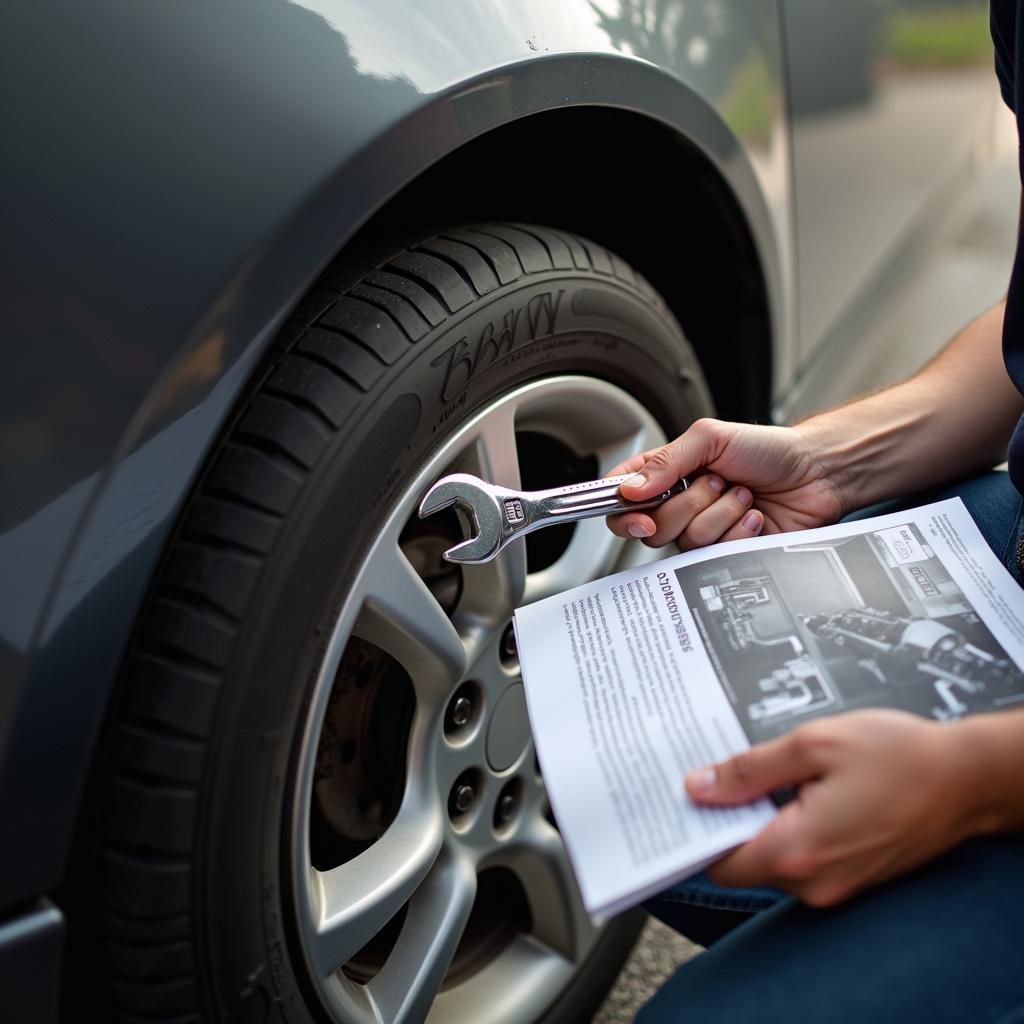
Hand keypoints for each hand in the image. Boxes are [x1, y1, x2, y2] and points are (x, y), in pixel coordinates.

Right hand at [607, 417, 843, 548]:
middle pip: (651, 527)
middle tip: (716, 482)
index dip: (621, 509)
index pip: (620, 497)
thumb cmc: (768, 450)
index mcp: (666, 475)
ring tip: (742, 494)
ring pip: (686, 540)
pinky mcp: (726, 552)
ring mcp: (702, 530)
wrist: (816, 474)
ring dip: (720, 513)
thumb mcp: (711, 438)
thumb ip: (666, 462)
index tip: (639, 512)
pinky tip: (753, 516)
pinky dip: (738, 532)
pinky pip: (715, 555)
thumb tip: (631, 490)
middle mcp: (679, 505)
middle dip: (688, 504)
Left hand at [684, 710, 985, 905]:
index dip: (696, 832)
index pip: (719, 863)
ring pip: (773, 858)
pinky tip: (794, 790)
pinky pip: (802, 857)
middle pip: (743, 861)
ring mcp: (837, 884)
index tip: (683, 800)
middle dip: (726, 820)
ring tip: (763, 774)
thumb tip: (699, 787)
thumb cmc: (900, 756)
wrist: (967, 778)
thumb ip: (749, 770)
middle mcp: (816, 881)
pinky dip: (788, 827)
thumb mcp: (813, 745)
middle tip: (718, 773)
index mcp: (799, 851)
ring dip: (760, 820)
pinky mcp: (852, 876)